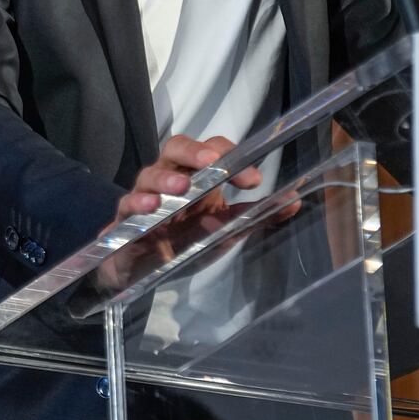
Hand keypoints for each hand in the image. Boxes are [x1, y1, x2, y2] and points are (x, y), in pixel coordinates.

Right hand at [98, 135, 265, 293]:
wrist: (140, 272)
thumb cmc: (181, 242)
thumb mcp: (224, 231)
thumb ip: (255, 217)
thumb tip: (294, 201)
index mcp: (195, 176)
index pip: (212, 150)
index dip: (231, 156)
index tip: (253, 181)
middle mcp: (168, 179)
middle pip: (176, 147)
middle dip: (194, 151)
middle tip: (212, 162)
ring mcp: (144, 198)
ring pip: (149, 174)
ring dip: (165, 178)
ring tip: (182, 187)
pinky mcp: (124, 222)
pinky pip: (126, 206)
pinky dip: (136, 204)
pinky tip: (150, 209)